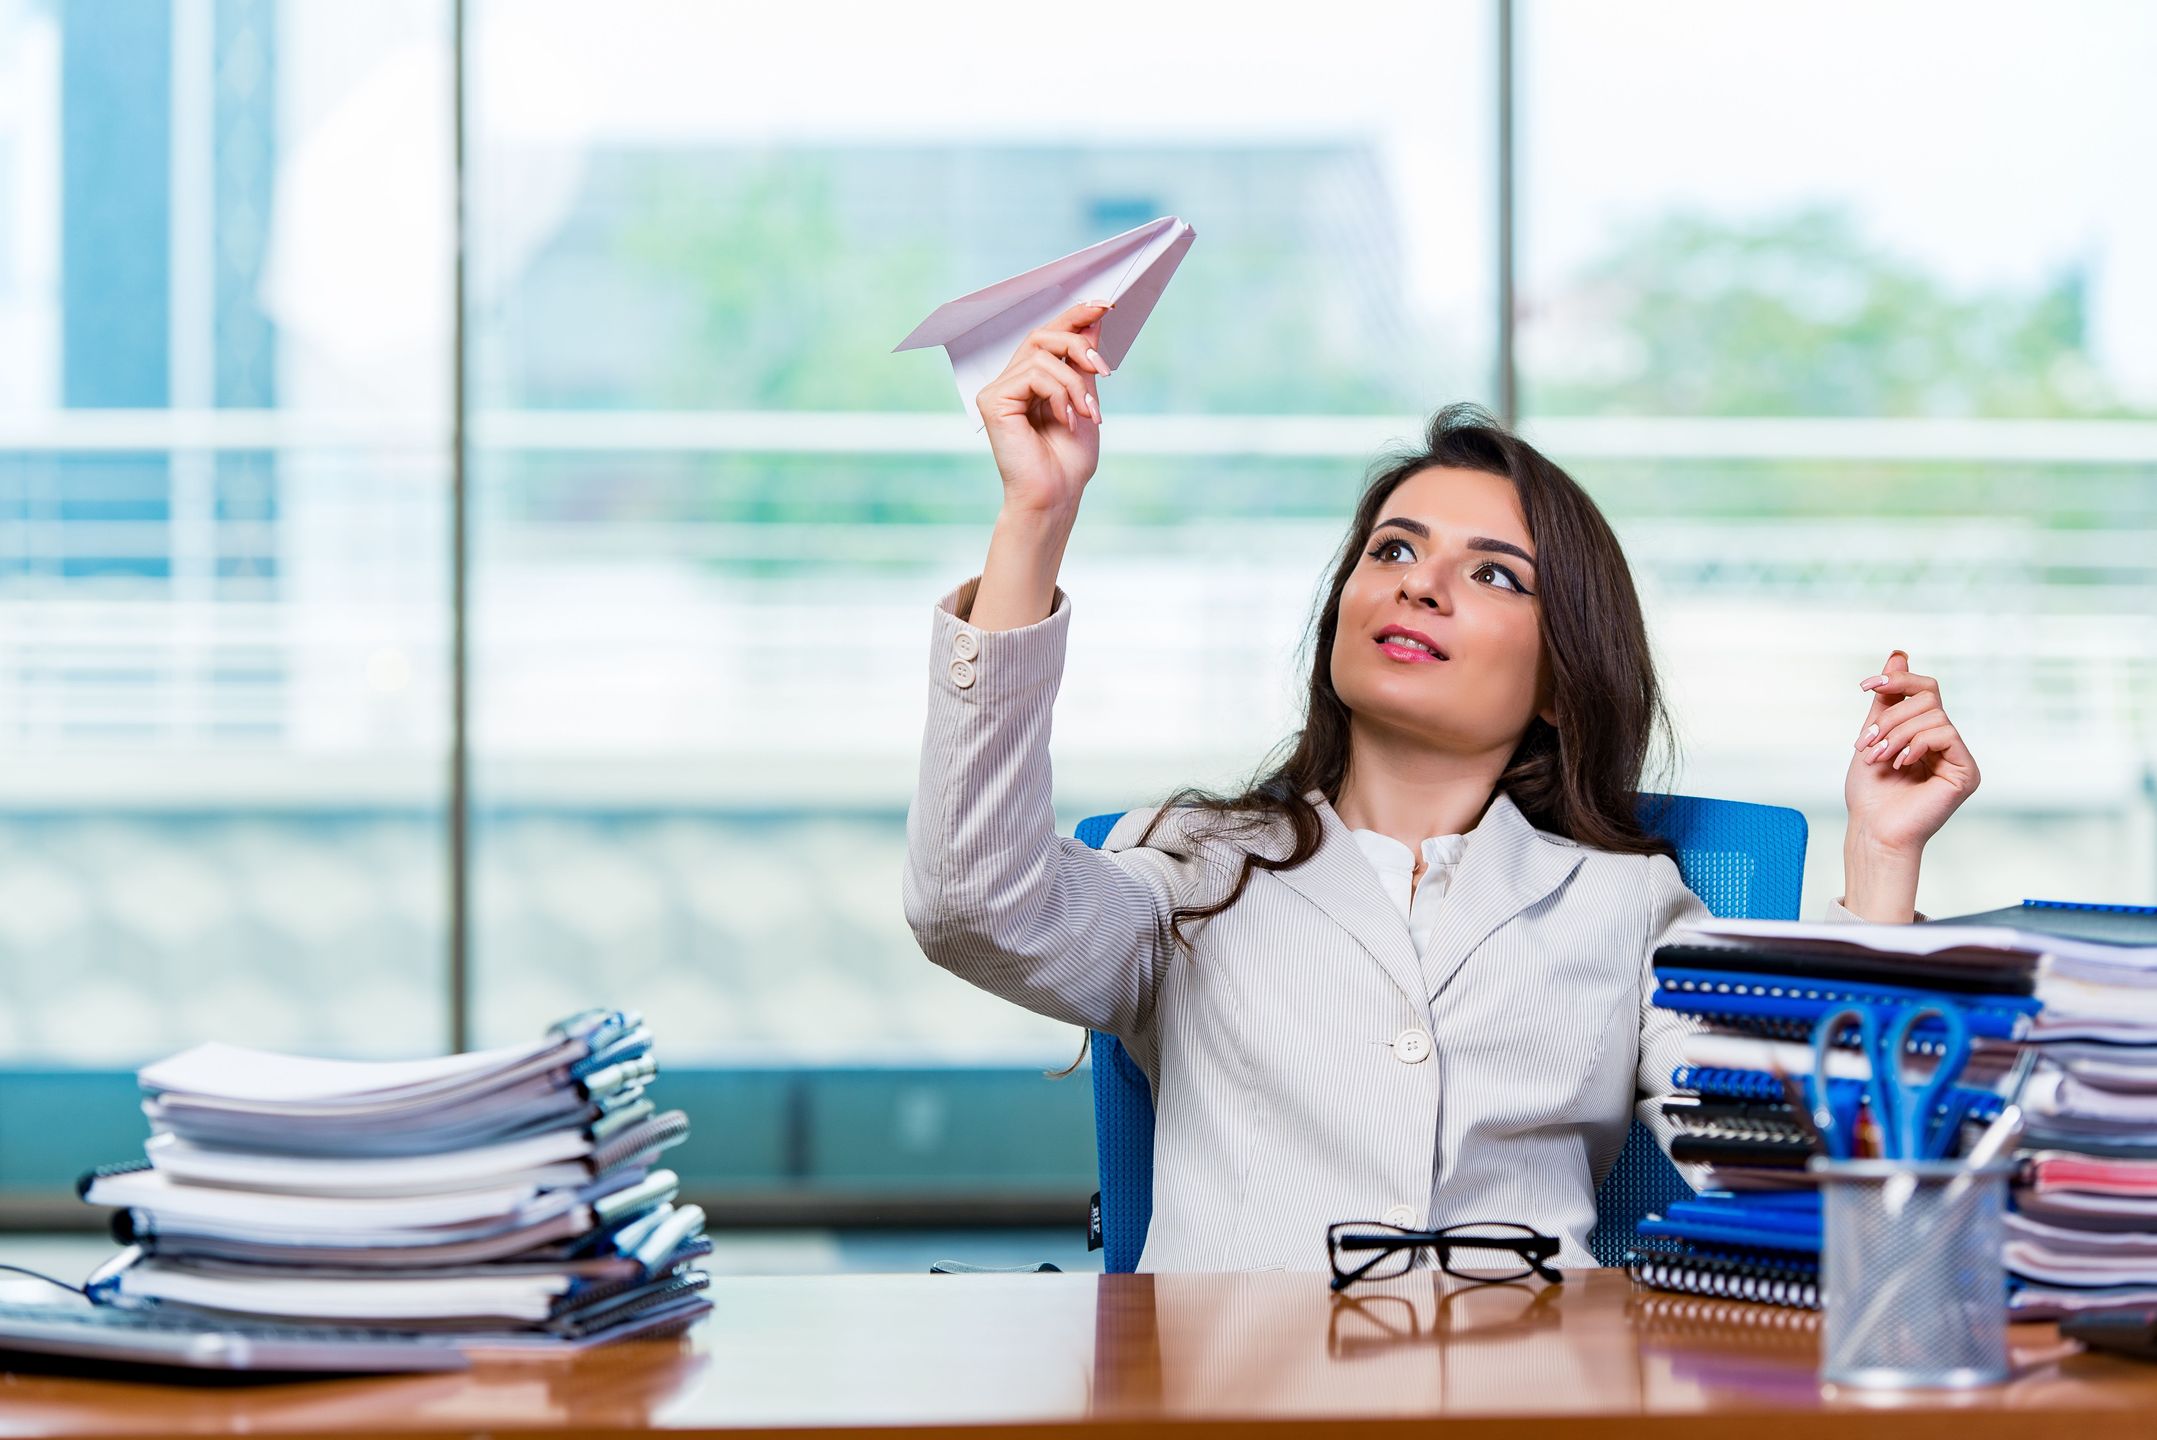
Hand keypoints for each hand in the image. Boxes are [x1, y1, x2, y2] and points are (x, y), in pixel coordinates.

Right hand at [975, 301, 1112, 517]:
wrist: (1056, 494)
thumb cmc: (1068, 459)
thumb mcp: (1087, 399)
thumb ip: (1084, 362)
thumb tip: (1094, 319)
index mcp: (1032, 380)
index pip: (1049, 334)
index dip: (1075, 315)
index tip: (1105, 304)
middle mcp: (1011, 380)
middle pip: (1043, 334)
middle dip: (1079, 345)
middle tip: (1104, 370)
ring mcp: (999, 390)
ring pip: (1043, 356)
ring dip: (1075, 384)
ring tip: (1087, 415)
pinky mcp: (992, 400)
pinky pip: (1034, 375)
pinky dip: (1059, 395)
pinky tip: (1066, 420)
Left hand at [1842, 650, 1980, 855]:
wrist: (1873, 829)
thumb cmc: (1870, 791)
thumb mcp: (1873, 734)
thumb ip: (1887, 699)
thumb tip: (1898, 654)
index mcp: (1925, 731)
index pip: (1924, 689)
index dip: (1898, 680)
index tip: (1866, 686)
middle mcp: (1946, 741)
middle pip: (1928, 698)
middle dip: (1891, 717)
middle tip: (1868, 743)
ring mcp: (1958, 756)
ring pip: (1934, 716)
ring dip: (1896, 734)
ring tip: (1878, 758)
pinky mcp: (1967, 771)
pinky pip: (1946, 734)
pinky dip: (1917, 744)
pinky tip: (1901, 764)